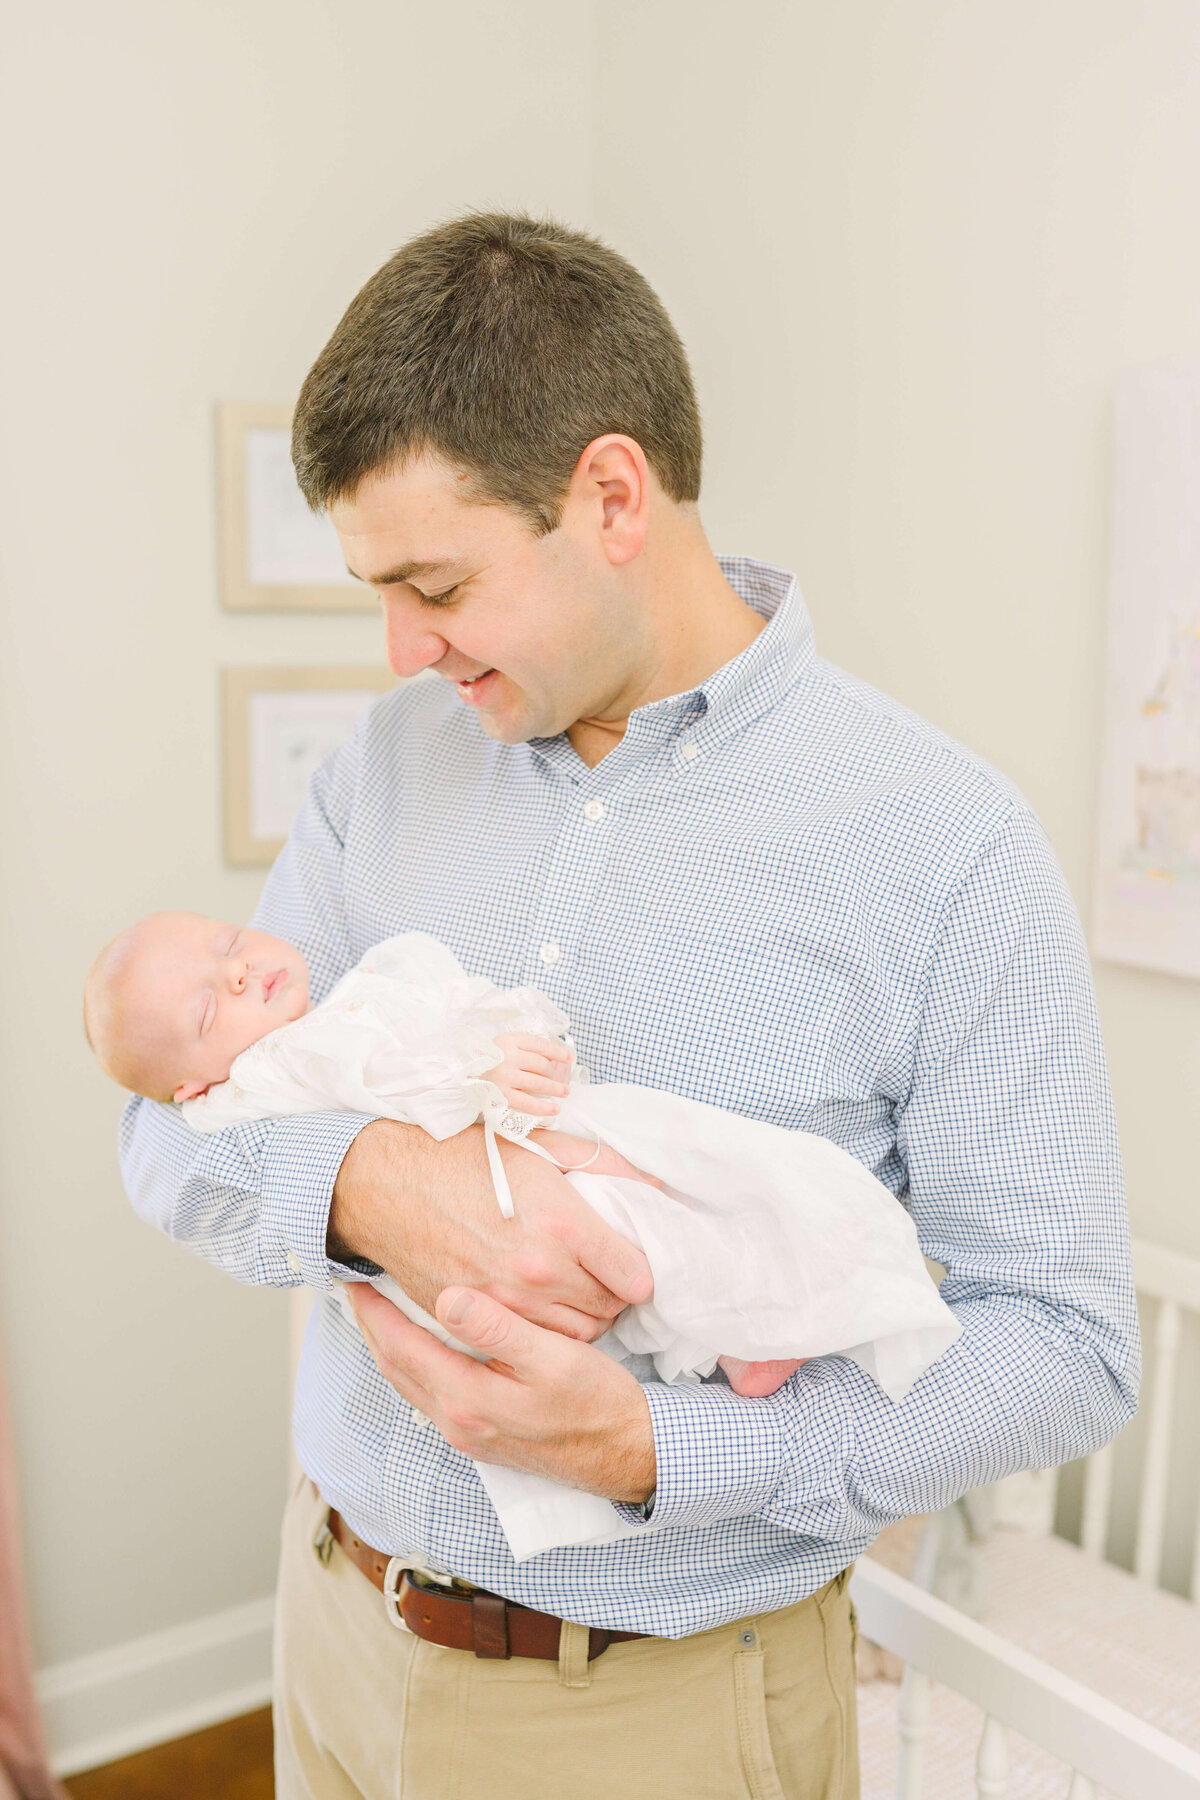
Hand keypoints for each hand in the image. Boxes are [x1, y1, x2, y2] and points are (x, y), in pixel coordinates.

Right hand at [328, 1121, 654, 1341]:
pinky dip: (544, 1334)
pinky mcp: (475, 1321)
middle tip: (603, 1278)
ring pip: (575, 1336)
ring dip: (584, 1319)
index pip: (635, 1277)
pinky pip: (530, 1344)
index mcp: (564, 1225)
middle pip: (610, 1310)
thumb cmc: (463, 1157)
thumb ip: (602, 1165)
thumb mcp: (540, 1147)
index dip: (637, 1271)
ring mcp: (506, 1303)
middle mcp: (540, 1271)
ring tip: (575, 1296)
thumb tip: (652, 1184)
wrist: (388, 1184)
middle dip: (614, 1296)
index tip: (627, 1263)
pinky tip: (540, 1310)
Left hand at [346, 1281, 656, 1502]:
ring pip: (410, 1384)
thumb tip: (447, 1299)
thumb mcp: (554, 1357)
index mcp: (468, 1399)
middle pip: (395, 1367)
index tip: (357, 1276)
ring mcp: (468, 1434)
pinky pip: (429, 1394)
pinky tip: (425, 1345)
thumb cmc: (597, 1403)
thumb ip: (498, 1330)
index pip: (401, 1347)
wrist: (627, 1456)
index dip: (375, 1310)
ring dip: (390, 1346)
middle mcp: (458, 1422)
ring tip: (381, 1311)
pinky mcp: (483, 1437)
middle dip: (372, 1325)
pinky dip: (414, 1364)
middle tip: (358, 1286)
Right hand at [487, 1032, 571, 1116]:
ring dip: (555, 1088)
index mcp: (509, 1039)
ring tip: (564, 1092)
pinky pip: (527, 1103)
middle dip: (554, 1074)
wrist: (463, 1073)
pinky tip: (554, 1109)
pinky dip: (543, 1107)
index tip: (569, 1058)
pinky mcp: (501, 1094)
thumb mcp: (505, 1043)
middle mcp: (507, 1056)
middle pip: (541, 1064)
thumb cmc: (490, 1058)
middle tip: (563, 1082)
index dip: (558, 1052)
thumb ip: (526, 1046)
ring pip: (538, 1082)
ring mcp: (505, 1076)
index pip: (540, 1044)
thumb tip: (555, 1057)